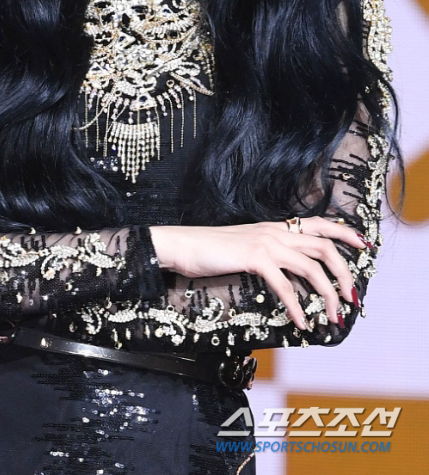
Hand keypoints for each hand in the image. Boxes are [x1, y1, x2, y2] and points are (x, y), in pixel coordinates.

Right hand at [150, 217, 366, 328]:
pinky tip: (301, 322)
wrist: (183, 245)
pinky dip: (297, 306)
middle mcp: (275, 231)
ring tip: (333, 316)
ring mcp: (265, 242)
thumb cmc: (211, 250)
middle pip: (324, 246)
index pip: (319, 224)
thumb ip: (269, 255)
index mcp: (275, 227)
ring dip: (328, 294)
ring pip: (311, 266)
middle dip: (344, 273)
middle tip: (351, 298)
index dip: (344, 232)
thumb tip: (288, 276)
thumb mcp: (246, 248)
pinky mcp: (254, 257)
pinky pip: (285, 285)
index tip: (363, 246)